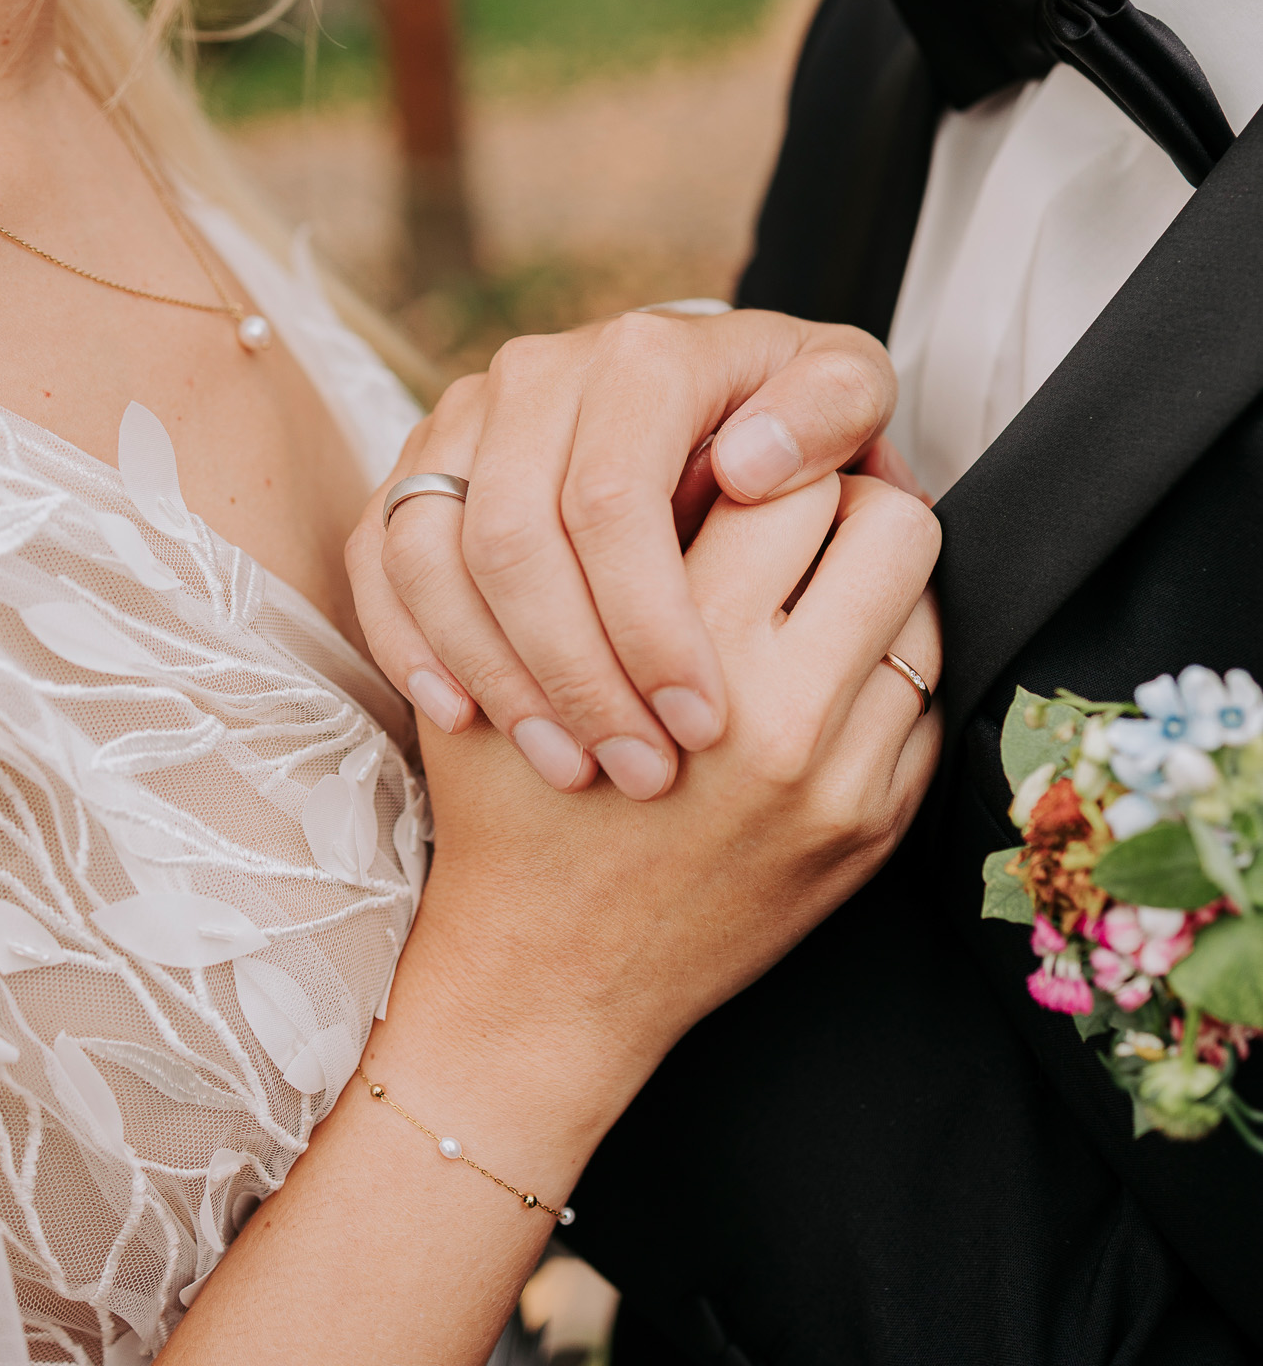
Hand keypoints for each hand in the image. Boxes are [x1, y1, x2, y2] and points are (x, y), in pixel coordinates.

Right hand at [347, 309, 897, 799]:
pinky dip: (411, 647)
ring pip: (433, 557)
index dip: (650, 621)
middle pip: (514, 540)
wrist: (688, 401)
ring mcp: (463, 416)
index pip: (612, 500)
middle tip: (642, 770)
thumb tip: (749, 465)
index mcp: (642, 355)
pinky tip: (466, 720)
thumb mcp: (844, 394)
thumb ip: (833, 411)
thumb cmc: (786, 416)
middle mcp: (538, 371)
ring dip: (497, 677)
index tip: (705, 720)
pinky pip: (377, 559)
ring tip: (572, 766)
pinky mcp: (414, 465)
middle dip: (575, 673)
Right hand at [397, 468, 942, 1087]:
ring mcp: (841, 781)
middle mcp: (779, 714)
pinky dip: (882, 667)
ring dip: (872, 582)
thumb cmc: (509, 799)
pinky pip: (926, 699)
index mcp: (684, 650)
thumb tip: (697, 454)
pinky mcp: (872, 830)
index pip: (792, 480)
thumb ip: (589, 553)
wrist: (544, 980)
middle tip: (795, 513)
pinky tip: (820, 671)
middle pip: (888, 524)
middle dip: (843, 504)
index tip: (748, 465)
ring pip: (924, 608)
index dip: (768, 457)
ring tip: (810, 587)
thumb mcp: (511, 657)